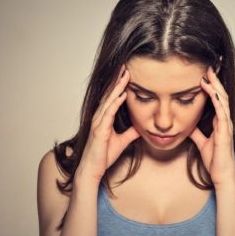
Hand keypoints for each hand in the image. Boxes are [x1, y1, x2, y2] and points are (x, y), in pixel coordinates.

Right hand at [76, 64, 139, 183]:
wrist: (93, 169)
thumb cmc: (104, 155)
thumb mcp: (122, 141)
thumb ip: (131, 132)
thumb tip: (141, 127)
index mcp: (104, 118)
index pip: (112, 97)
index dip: (119, 85)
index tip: (127, 73)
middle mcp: (99, 117)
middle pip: (109, 94)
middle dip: (117, 80)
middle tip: (126, 66)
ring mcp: (98, 122)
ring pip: (108, 100)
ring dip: (117, 87)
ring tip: (125, 75)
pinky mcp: (99, 130)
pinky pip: (108, 113)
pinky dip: (115, 103)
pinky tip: (122, 95)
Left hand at [189, 66, 234, 189]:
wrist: (221, 175)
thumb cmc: (215, 160)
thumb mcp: (201, 142)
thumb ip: (196, 132)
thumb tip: (188, 125)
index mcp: (219, 122)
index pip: (216, 99)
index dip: (211, 86)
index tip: (204, 74)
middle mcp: (224, 121)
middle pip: (220, 96)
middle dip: (214, 81)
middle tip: (208, 67)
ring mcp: (226, 126)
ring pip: (222, 101)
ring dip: (215, 87)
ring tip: (208, 75)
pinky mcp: (225, 133)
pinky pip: (221, 113)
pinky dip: (216, 102)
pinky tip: (211, 92)